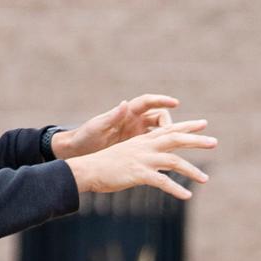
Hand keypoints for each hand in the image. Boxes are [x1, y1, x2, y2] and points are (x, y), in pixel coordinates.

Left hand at [54, 94, 179, 158]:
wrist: (79, 152)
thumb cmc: (85, 137)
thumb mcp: (98, 127)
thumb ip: (112, 116)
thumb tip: (124, 103)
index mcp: (126, 113)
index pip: (148, 102)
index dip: (162, 101)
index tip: (175, 103)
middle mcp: (135, 121)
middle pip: (160, 117)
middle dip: (170, 123)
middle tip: (177, 134)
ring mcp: (137, 134)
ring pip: (160, 132)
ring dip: (170, 137)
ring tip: (181, 146)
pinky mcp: (137, 147)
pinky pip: (154, 147)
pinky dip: (162, 150)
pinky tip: (170, 159)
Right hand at [67, 119, 215, 199]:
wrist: (87, 170)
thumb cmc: (106, 164)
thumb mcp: (127, 154)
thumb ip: (144, 154)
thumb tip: (155, 158)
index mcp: (143, 140)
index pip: (170, 129)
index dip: (187, 126)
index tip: (203, 124)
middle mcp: (145, 146)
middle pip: (176, 139)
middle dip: (197, 141)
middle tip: (214, 142)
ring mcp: (143, 159)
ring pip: (174, 161)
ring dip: (192, 170)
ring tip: (206, 180)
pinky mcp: (138, 173)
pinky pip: (162, 182)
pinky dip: (176, 189)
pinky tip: (187, 196)